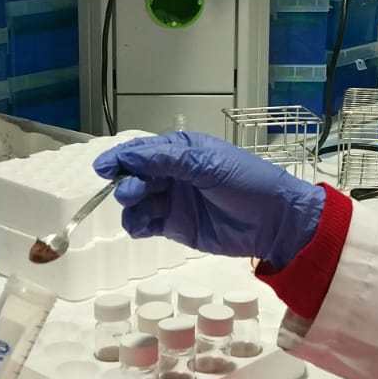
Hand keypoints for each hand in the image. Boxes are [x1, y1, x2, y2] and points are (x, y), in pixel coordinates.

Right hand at [92, 131, 324, 268]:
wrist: (275, 221)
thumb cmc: (246, 182)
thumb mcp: (208, 163)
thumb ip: (166, 159)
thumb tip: (126, 156)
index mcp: (182, 151)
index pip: (143, 150)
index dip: (121, 157)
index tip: (102, 168)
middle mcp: (173, 174)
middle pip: (135, 175)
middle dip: (127, 182)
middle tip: (132, 192)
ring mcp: (173, 200)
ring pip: (136, 201)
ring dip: (131, 205)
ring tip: (140, 211)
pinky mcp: (175, 226)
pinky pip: (145, 223)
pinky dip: (137, 225)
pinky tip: (141, 227)